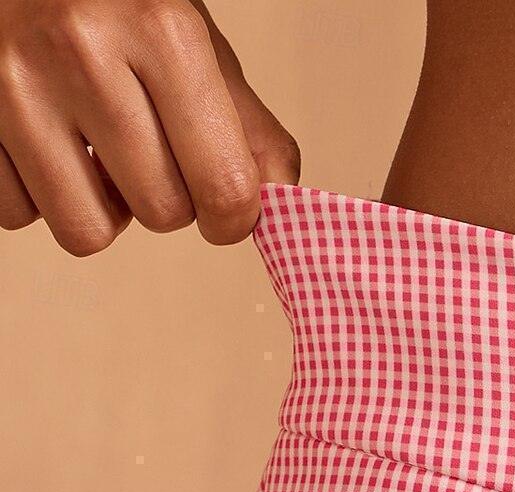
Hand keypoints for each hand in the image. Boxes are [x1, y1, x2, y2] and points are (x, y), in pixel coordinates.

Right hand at [0, 0, 299, 253]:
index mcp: (159, 29)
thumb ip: (242, 120)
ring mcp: (13, 84)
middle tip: (148, 152)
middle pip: (160, 214)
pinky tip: (45, 143)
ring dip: (101, 208)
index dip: (233, 217)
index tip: (226, 210)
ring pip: (87, 231)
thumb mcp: (187, 33)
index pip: (223, 187)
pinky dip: (37, 196)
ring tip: (95, 151)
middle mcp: (82, 52)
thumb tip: (278, 200)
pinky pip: (20, 216)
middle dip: (165, 199)